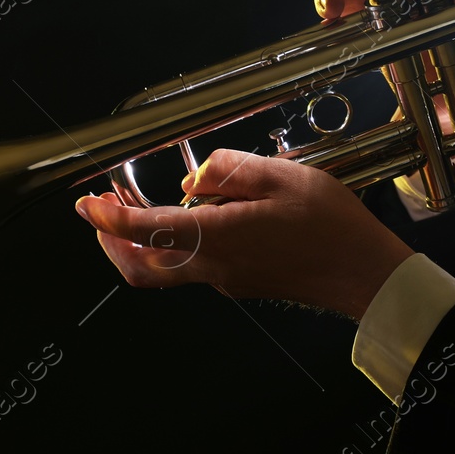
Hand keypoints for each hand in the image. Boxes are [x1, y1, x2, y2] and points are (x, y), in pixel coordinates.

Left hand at [75, 148, 413, 319]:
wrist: (365, 274)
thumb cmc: (333, 227)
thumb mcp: (284, 177)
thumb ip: (230, 171)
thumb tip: (195, 179)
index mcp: (219, 237)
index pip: (148, 231)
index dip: (111, 218)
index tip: (89, 204)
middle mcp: (215, 266)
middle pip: (143, 266)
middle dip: (113, 240)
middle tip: (102, 212)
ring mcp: (227, 279)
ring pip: (167, 267)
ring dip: (145, 241)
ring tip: (144, 208)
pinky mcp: (242, 282)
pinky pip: (197, 264)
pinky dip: (180, 243)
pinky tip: (201, 216)